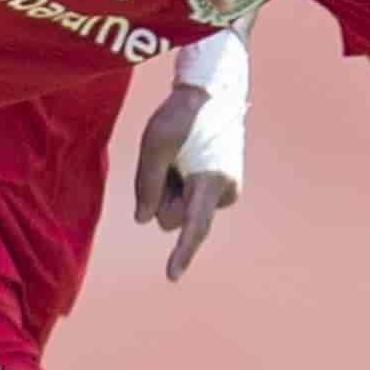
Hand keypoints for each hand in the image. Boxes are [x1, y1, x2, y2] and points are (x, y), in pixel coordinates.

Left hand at [124, 72, 246, 282]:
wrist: (211, 94)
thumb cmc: (180, 116)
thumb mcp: (154, 146)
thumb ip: (147, 185)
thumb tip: (144, 220)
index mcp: (211, 181)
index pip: (193, 226)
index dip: (181, 252)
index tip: (171, 276)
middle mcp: (224, 191)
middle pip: (175, 218)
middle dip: (162, 198)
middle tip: (167, 161)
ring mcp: (225, 189)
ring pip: (181, 209)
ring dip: (170, 188)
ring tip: (178, 156)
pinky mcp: (220, 186)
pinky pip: (188, 199)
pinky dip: (179, 184)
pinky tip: (184, 159)